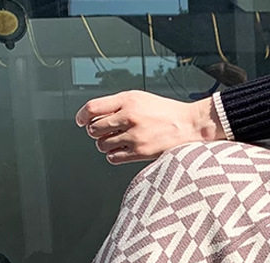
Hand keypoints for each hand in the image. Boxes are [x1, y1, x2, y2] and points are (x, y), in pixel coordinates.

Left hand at [75, 91, 226, 163]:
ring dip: (103, 145)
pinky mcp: (141, 152)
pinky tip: (119, 151)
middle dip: (95, 132)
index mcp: (128, 100)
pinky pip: (114, 157)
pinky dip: (112, 155)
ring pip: (103, 144)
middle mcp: (129, 117)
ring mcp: (135, 136)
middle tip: (101, 133)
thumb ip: (117, 104)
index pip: (93, 108)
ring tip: (113, 142)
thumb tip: (93, 116)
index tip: (80, 121)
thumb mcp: (140, 98)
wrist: (189, 125)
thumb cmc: (165, 112)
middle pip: (95, 128)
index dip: (82, 116)